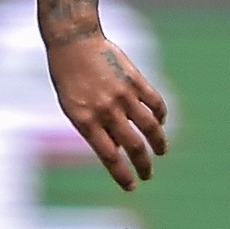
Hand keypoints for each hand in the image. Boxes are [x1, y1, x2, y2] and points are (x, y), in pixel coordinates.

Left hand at [47, 32, 167, 190]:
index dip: (122, 175)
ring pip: (150, 127)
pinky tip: (160, 123)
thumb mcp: (72, 107)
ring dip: (159, 144)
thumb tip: (118, 148)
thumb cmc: (68, 77)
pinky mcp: (136, 81)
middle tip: (148, 175)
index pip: (109, 157)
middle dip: (143, 166)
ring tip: (161, 153)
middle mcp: (106, 111)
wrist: (74, 42)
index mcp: (85, 121)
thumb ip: (93, 127)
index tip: (131, 186)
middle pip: (134, 146)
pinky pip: (155, 104)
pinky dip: (161, 116)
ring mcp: (123, 95)